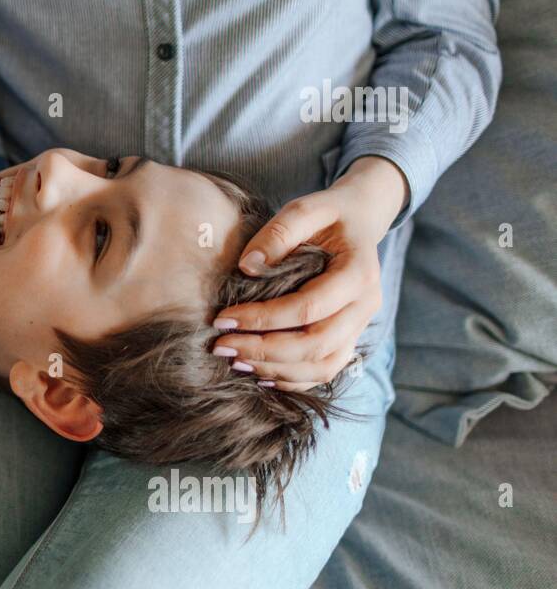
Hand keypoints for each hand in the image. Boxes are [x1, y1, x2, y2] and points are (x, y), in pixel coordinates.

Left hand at [212, 156, 408, 390]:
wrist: (359, 221)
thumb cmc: (328, 215)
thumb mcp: (305, 209)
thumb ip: (279, 232)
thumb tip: (247, 267)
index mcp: (359, 273)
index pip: (308, 307)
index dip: (264, 318)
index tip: (222, 318)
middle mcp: (366, 305)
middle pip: (316, 344)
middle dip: (265, 351)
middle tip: (222, 346)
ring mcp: (360, 326)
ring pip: (323, 366)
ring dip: (277, 369)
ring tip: (235, 361)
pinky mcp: (350, 338)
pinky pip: (325, 370)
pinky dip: (293, 379)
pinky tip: (260, 373)